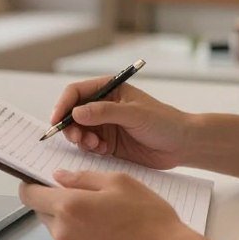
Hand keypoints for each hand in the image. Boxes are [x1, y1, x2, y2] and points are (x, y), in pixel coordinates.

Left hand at [19, 169, 195, 239]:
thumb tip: (60, 177)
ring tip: (102, 221)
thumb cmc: (149, 219)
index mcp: (70, 206)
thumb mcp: (120, 182)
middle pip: (42, 213)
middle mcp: (63, 234)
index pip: (30, 195)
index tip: (37, 181)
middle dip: (56, 203)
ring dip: (69, 224)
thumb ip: (84, 177)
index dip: (31, 185)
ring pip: (57, 232)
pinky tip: (105, 239)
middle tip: (84, 199)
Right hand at [49, 77, 192, 168]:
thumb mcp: (134, 114)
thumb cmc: (164, 122)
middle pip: (72, 113)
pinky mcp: (108, 143)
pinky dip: (90, 149)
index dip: (63, 105)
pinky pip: (89, 145)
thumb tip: (76, 112)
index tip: (57, 120)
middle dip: (70, 126)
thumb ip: (104, 112)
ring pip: (78, 131)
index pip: (76, 92)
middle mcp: (103, 106)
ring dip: (80, 139)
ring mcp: (105, 125)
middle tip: (77, 139)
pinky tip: (103, 150)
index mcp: (109, 89)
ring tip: (94, 145)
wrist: (182, 145)